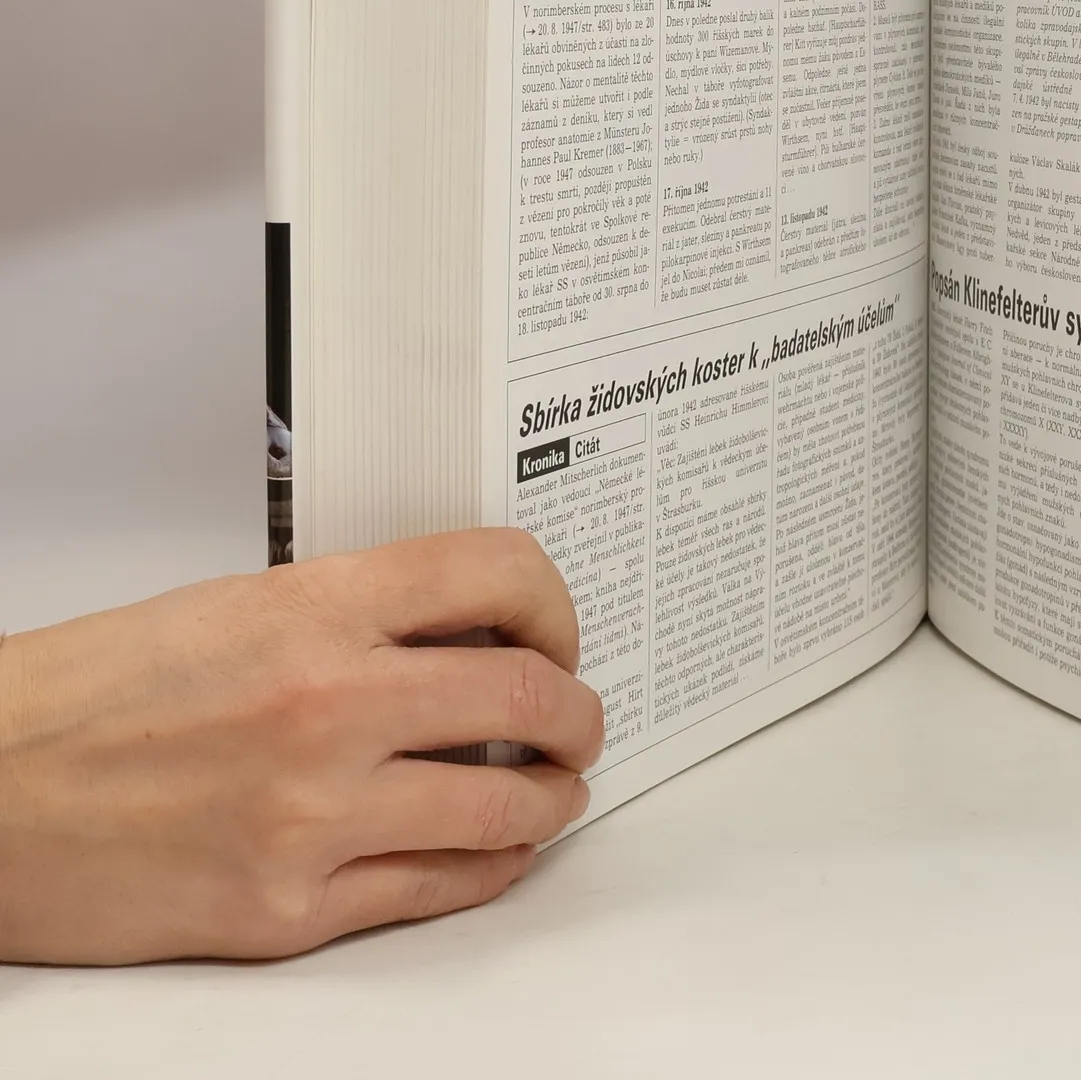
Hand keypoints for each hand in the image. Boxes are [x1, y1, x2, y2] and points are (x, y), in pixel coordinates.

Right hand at [0, 529, 602, 964]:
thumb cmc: (94, 695)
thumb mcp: (242, 607)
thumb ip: (363, 615)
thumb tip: (474, 636)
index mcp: (315, 608)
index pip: (499, 572)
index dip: (555, 603)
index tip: (557, 631)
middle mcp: (327, 706)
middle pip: (528, 695)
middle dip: (578, 712)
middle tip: (580, 719)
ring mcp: (312, 818)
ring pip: (504, 808)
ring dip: (552, 798)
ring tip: (553, 790)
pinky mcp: (287, 913)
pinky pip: (438, 891)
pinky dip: (489, 868)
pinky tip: (493, 851)